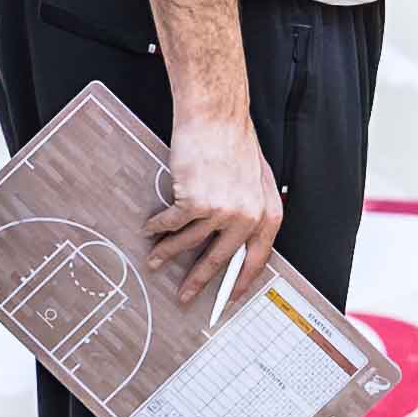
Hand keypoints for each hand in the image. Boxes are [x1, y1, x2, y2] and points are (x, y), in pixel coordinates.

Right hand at [146, 103, 283, 304]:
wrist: (216, 118)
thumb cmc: (235, 143)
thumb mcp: (257, 181)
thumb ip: (251, 210)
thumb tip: (238, 242)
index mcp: (267, 213)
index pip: (257, 259)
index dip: (241, 281)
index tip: (227, 299)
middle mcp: (248, 217)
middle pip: (220, 260)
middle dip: (198, 281)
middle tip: (184, 296)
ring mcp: (221, 211)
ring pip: (188, 242)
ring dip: (166, 253)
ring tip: (155, 260)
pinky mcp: (195, 202)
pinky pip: (170, 223)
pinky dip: (156, 227)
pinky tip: (149, 229)